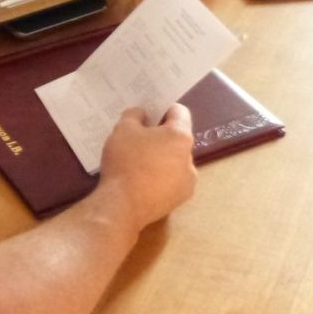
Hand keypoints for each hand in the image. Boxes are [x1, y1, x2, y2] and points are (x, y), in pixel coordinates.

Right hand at [93, 104, 196, 231]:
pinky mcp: (179, 200)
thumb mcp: (122, 128)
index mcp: (181, 137)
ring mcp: (187, 182)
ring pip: (175, 161)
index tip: (147, 114)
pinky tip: (141, 181)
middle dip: (160, 136)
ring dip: (161, 157)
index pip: (179, 112)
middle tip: (138, 138)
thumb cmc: (125, 161)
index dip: (163, 108)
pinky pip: (171, 180)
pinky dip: (160, 177)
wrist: (123, 205)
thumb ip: (135, 114)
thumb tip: (143, 115)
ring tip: (138, 162)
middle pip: (177, 138)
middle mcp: (190, 158)